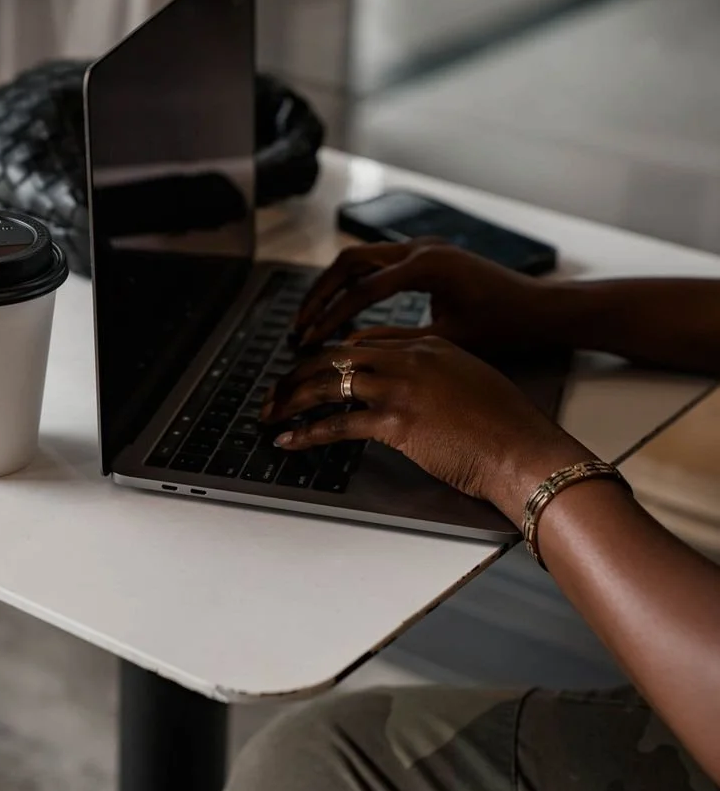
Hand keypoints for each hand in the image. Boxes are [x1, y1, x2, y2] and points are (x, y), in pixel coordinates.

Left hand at [263, 336, 583, 518]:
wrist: (522, 448)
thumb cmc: (506, 424)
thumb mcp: (472, 381)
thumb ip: (437, 373)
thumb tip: (411, 386)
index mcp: (428, 345)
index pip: (363, 342)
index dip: (330, 357)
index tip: (311, 371)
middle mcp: (409, 359)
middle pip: (335, 356)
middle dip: (297, 374)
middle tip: (275, 391)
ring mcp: (400, 388)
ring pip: (327, 384)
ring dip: (290, 400)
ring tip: (269, 414)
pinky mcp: (396, 422)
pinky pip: (336, 424)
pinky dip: (306, 432)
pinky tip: (289, 440)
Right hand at [295, 239, 554, 353]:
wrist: (540, 309)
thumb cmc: (504, 326)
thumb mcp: (448, 340)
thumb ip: (396, 341)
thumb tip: (350, 347)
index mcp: (427, 266)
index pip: (362, 290)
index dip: (331, 317)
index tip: (309, 340)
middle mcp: (421, 249)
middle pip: (350, 263)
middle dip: (320, 294)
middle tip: (299, 324)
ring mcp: (424, 248)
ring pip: (361, 260)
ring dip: (334, 287)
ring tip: (313, 317)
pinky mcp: (427, 256)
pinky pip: (379, 264)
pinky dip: (356, 285)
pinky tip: (345, 310)